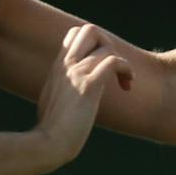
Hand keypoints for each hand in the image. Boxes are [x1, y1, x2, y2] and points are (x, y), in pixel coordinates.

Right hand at [34, 22, 130, 170]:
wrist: (48, 144)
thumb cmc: (51, 130)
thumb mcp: (53, 100)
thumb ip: (62, 87)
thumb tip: (71, 90)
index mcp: (58, 68)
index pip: (74, 35)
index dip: (94, 43)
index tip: (102, 65)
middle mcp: (66, 66)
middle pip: (88, 30)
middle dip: (108, 44)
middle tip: (113, 68)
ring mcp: (76, 74)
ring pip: (104, 45)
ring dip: (121, 61)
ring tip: (124, 82)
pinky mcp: (88, 86)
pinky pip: (113, 62)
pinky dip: (126, 69)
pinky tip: (127, 86)